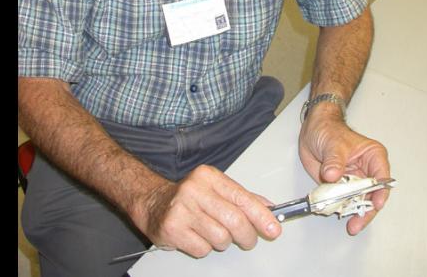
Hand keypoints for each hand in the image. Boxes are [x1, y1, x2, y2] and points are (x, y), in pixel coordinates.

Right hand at [134, 165, 281, 257]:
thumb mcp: (216, 189)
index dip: (261, 216)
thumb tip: (269, 209)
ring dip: (223, 242)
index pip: (242, 197)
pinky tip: (197, 236)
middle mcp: (194, 190)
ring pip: (220, 238)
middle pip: (234, 220)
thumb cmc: (190, 197)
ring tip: (213, 233)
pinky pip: (203, 249)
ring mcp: (181, 210)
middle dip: (246, 235)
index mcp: (209, 177)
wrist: (153, 203)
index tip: (273, 228)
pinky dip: (205, 248)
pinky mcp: (172, 229)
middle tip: (247, 239)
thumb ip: (242, 197)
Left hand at [298, 109, 390, 234]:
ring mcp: (354, 181)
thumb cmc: (329, 129)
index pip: (382, 178)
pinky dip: (339, 208)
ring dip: (353, 212)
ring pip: (357, 202)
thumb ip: (334, 160)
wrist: (313, 130)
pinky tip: (335, 213)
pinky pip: (342, 201)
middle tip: (358, 222)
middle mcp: (367, 171)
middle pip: (372, 196)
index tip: (375, 203)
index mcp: (373, 157)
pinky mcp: (340, 187)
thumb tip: (333, 174)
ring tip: (350, 224)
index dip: (380, 192)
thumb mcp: (333, 143)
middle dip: (366, 210)